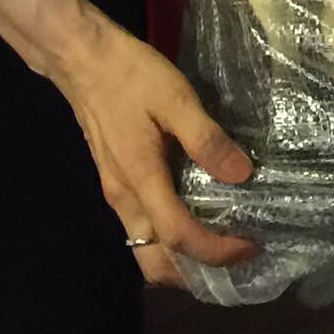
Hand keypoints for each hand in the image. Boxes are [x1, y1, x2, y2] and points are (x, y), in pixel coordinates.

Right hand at [47, 15, 257, 287]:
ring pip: (144, 247)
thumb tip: (242, 176)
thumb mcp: (177, 99)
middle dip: (192, 273)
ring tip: (219, 244)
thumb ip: (207, 140)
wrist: (83, 60)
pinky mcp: (114, 180)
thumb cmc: (131, 77)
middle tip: (233, 261)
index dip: (215, 252)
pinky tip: (193, 214)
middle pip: (153, 261)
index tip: (250, 248)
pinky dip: (166, 237)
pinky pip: (140, 226)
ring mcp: (115, 191)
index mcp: (141, 181)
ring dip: (178, 258)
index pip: (179, 237)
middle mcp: (124, 198)